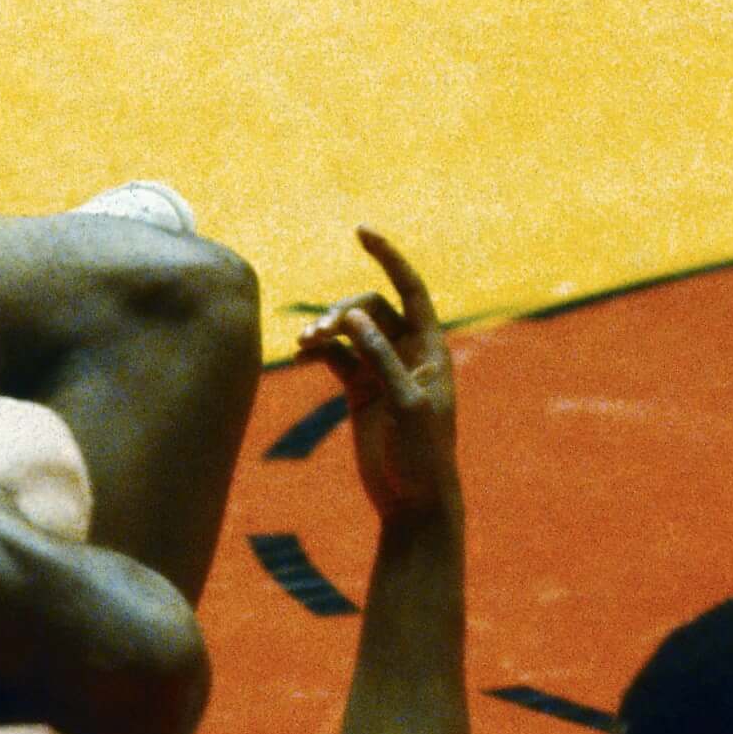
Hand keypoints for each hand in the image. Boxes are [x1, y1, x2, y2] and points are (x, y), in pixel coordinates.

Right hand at [294, 228, 458, 522]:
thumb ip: (381, 358)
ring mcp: (382, 371)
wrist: (414, 501)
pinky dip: (319, 352)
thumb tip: (354, 317)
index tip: (361, 232)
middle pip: (370, 309)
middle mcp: (408, 354)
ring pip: (350, 333)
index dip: (389, 258)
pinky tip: (301, 355)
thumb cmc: (423, 455)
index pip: (410, 290)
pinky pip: (337, 358)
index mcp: (431, 349)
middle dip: (341, 313)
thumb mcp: (405, 404)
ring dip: (326, 331)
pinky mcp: (361, 392)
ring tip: (303, 344)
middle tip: (318, 334)